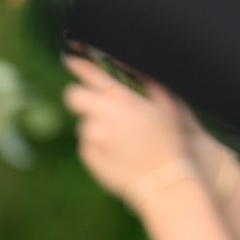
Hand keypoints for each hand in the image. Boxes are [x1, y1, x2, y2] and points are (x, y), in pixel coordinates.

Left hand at [63, 56, 196, 205]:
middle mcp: (104, 117)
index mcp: (123, 100)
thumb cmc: (171, 141)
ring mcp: (93, 138)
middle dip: (82, 97)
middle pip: (74, 97)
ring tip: (123, 140)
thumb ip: (145, 81)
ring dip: (97, 126)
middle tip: (97, 105)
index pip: (91, 76)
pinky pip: (87, 145)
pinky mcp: (88, 156)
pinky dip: (98, 146)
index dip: (77, 65)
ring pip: (84, 123)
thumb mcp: (167, 105)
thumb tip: (126, 65)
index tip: (68, 57)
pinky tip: (119, 154)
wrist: (164, 181)